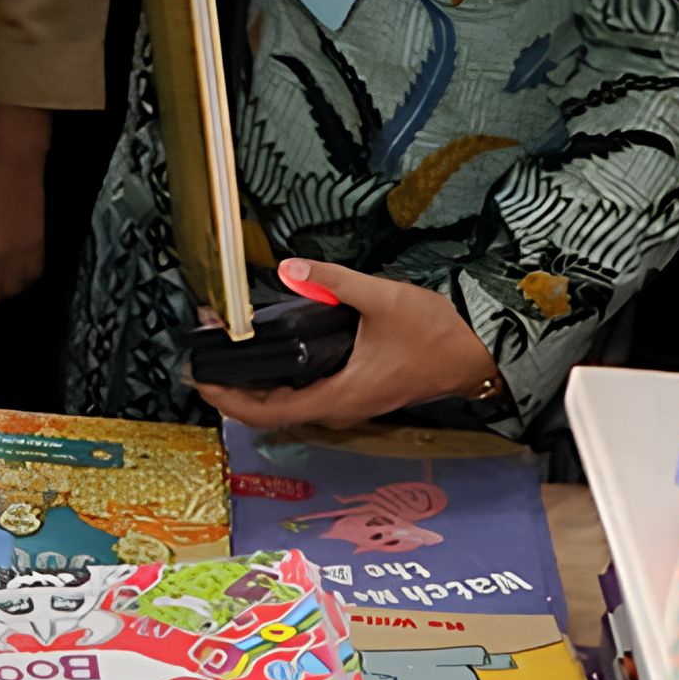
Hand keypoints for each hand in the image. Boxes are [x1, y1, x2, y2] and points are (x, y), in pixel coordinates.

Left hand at [195, 257, 500, 429]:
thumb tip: (293, 267)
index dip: (229, 400)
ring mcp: (348, 403)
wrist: (477, 354)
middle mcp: (340, 407)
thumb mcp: (382, 298)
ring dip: (253, 388)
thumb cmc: (438, 336)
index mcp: (340, 395)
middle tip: (201, 366)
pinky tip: (265, 362)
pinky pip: (303, 396)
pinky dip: (276, 384)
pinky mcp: (354, 393)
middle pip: (270, 412)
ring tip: (224, 360)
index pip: (269, 411)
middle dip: (231, 391)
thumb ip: (333, 281)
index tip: (201, 383)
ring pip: (286, 406)